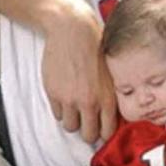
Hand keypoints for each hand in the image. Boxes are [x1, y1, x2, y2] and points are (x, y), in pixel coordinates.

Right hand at [40, 0, 116, 143]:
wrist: (72, 29)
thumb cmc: (94, 46)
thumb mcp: (111, 72)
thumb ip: (110, 95)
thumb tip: (110, 115)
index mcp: (107, 98)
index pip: (107, 132)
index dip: (103, 132)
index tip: (101, 128)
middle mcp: (89, 102)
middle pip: (88, 136)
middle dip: (88, 131)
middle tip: (87, 122)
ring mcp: (69, 99)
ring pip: (70, 127)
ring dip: (73, 120)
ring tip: (74, 108)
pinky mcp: (53, 93)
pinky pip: (57, 114)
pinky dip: (61, 109)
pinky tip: (65, 96)